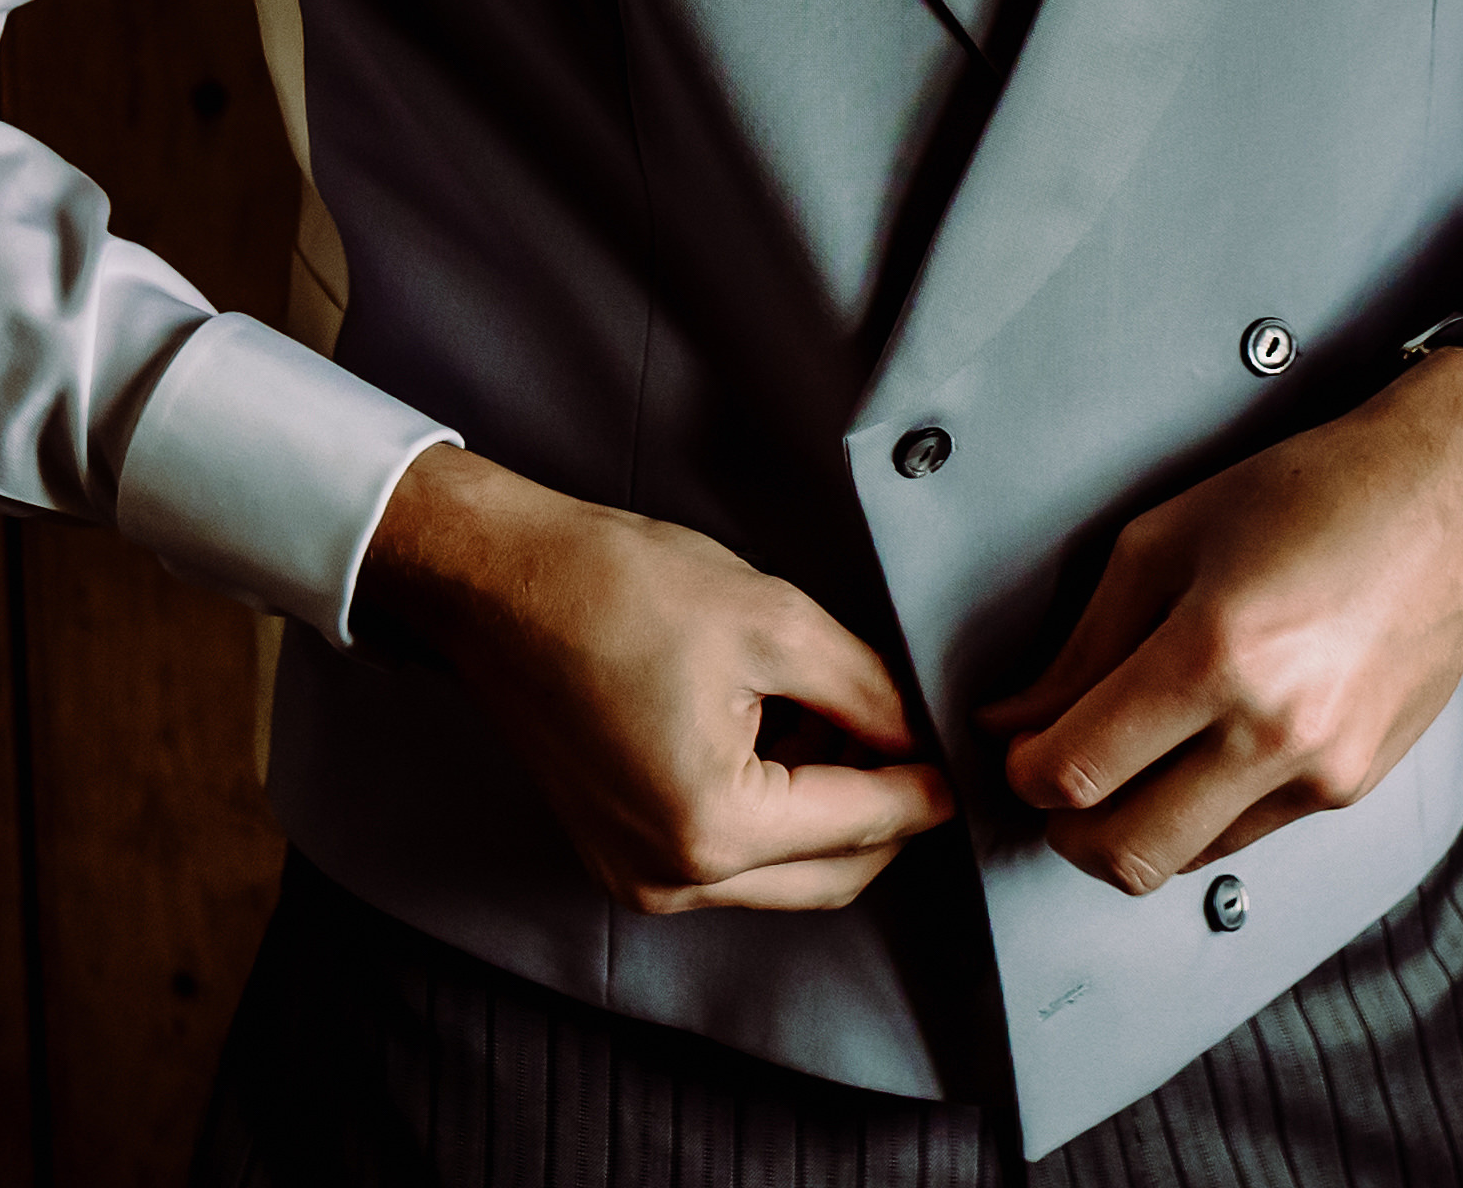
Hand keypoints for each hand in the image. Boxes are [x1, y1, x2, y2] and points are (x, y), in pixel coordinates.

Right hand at [357, 444, 964, 915]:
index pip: (867, 822)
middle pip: (833, 873)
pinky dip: (770, 814)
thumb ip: (866, 691)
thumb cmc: (613, 589)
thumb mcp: (772, 620)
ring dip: (827, 813)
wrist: (496, 583)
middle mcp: (673, 879)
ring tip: (838, 718)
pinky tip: (777, 735)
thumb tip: (919, 736)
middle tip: (913, 736)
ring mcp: (638, 877)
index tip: (967, 750)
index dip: (929, 782)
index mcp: (713, 827)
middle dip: (884, 810)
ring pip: (783, 872)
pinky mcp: (618, 856)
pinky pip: (727, 859)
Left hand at [972, 346, 1462, 896]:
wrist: (1454, 503)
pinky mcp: (1352, 791)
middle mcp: (1276, 730)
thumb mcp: (1167, 539)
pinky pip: (1244, 836)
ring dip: (1131, 827)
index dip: (1020, 771)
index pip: (1078, 769)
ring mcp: (1324, 772)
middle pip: (1126, 852)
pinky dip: (1198, 813)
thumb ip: (1083, 645)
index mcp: (1217, 654)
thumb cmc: (1317, 494)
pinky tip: (1194, 752)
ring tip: (1120, 760)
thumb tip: (1016, 719)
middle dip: (1064, 829)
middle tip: (1049, 778)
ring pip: (1185, 860)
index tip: (1011, 747)